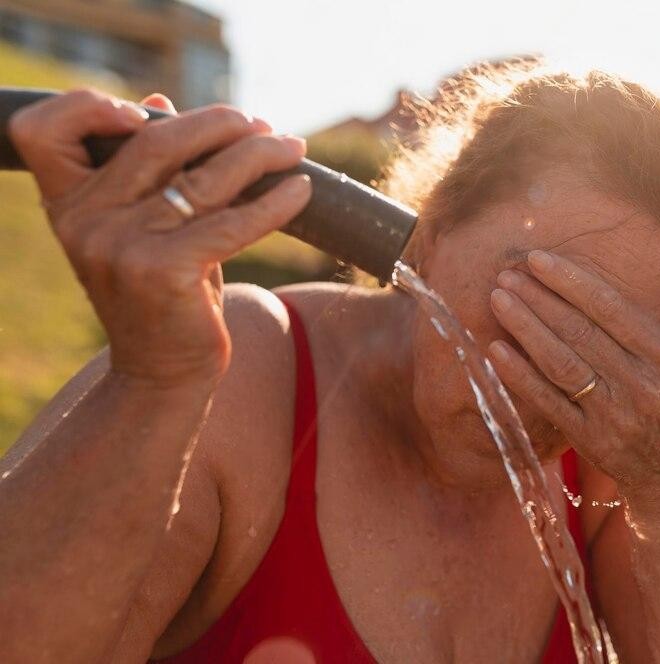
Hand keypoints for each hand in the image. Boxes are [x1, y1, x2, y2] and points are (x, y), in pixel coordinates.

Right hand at [10, 89, 310, 386]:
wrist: (162, 373)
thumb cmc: (160, 295)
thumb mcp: (144, 229)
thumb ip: (148, 171)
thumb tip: (160, 101)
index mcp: (68, 204)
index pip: (45, 130)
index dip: (90, 106)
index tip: (151, 110)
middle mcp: (84, 221)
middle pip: (155, 142)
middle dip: (219, 125)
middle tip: (262, 126)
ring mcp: (120, 247)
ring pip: (202, 178)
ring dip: (259, 155)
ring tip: (292, 149)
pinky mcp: (164, 272)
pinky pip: (232, 222)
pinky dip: (274, 202)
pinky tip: (302, 192)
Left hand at [487, 250, 659, 503]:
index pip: (611, 310)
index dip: (572, 283)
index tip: (538, 260)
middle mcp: (642, 385)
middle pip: (579, 333)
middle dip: (539, 300)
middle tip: (506, 273)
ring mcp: (614, 415)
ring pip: (560, 364)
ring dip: (525, 329)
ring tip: (498, 300)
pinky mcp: (590, 439)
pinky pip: (549, 402)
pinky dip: (520, 376)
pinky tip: (496, 350)